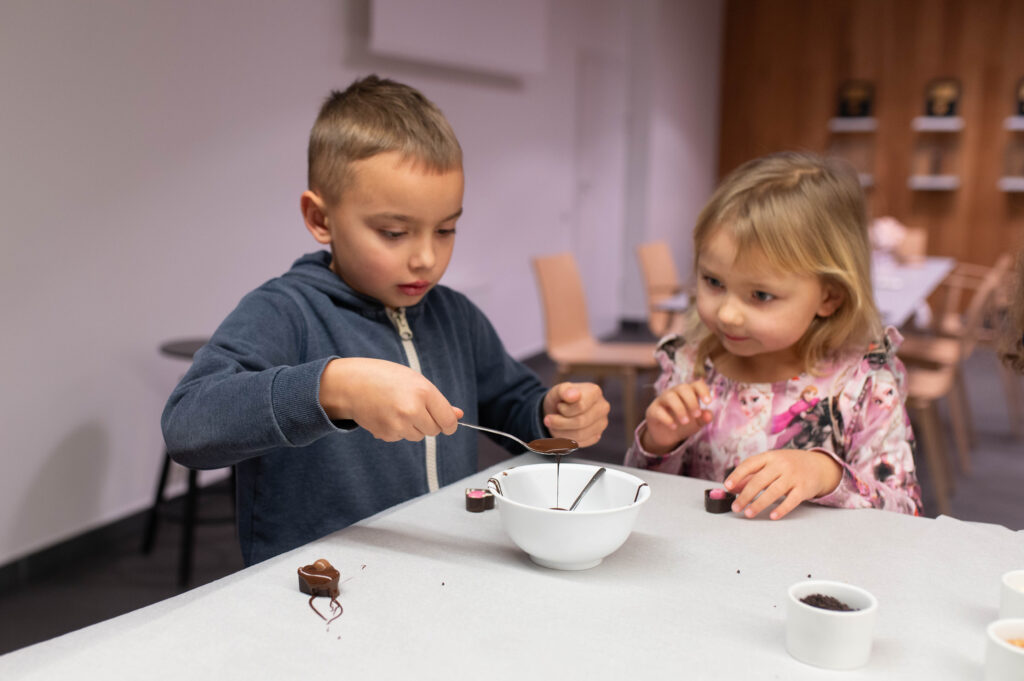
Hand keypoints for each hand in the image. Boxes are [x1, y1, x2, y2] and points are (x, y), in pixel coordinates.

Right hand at [319, 358, 462, 441]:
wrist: (351, 384)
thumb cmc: (385, 378)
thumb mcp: (415, 381)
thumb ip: (438, 401)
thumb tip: (458, 415)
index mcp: (423, 392)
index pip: (448, 421)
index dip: (450, 424)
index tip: (447, 423)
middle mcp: (412, 410)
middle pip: (434, 430)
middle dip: (430, 423)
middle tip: (415, 408)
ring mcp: (398, 424)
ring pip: (418, 435)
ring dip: (413, 426)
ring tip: (397, 408)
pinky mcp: (387, 434)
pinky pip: (401, 437)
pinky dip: (397, 429)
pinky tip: (386, 414)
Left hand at [541, 382, 608, 446]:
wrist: (558, 410)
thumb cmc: (560, 399)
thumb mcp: (557, 391)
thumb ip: (564, 390)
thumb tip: (574, 395)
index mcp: (595, 392)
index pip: (580, 406)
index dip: (565, 409)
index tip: (558, 406)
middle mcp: (602, 407)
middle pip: (581, 422)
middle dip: (560, 423)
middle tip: (548, 419)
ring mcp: (601, 423)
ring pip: (580, 435)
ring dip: (561, 432)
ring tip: (554, 425)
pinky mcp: (596, 436)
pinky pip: (580, 443)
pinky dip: (566, 440)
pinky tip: (562, 431)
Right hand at [639, 379, 712, 453]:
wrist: (667, 435)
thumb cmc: (684, 424)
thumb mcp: (697, 422)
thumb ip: (704, 418)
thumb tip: (709, 415)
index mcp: (688, 392)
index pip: (696, 384)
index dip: (703, 391)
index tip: (708, 402)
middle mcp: (674, 393)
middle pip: (683, 388)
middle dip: (691, 401)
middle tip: (696, 415)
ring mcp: (662, 400)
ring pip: (670, 396)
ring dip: (679, 409)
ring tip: (685, 422)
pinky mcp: (653, 411)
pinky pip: (658, 411)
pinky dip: (667, 419)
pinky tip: (674, 427)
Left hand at [724, 450, 842, 519]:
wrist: (818, 465)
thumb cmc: (788, 465)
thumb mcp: (770, 465)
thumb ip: (751, 475)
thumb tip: (732, 487)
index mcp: (769, 457)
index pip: (750, 464)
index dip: (737, 475)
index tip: (727, 486)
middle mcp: (781, 465)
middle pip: (759, 480)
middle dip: (745, 495)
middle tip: (735, 507)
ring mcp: (793, 476)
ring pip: (773, 492)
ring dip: (759, 504)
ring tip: (748, 513)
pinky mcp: (804, 488)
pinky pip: (791, 500)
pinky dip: (781, 509)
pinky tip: (772, 516)